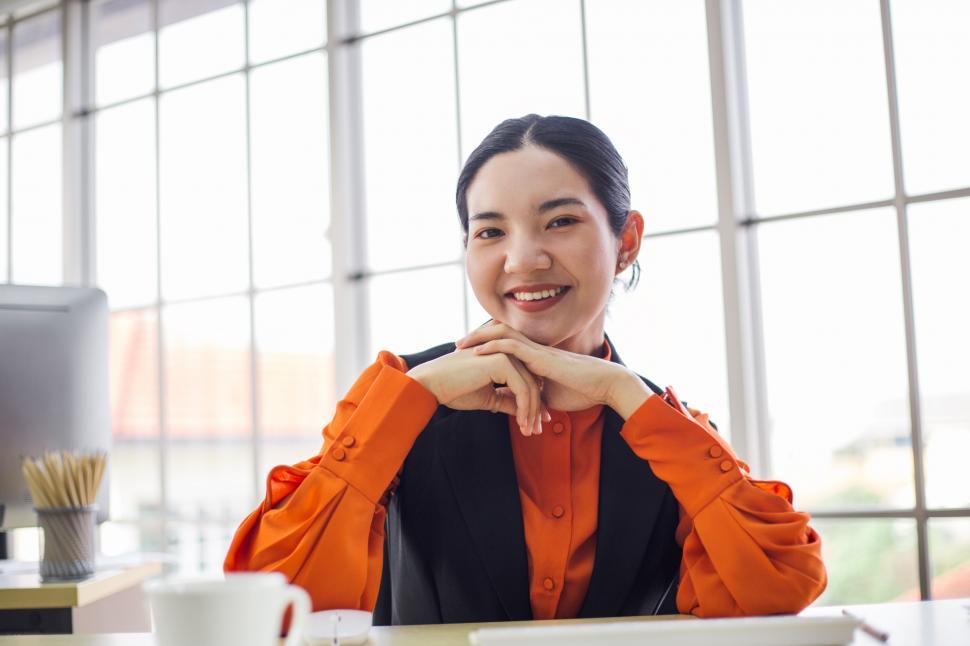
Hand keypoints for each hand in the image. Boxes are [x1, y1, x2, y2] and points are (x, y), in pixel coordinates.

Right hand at [407, 347, 549, 435]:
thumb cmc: (454, 389)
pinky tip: (521, 424)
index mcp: (503, 356)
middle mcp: (506, 351)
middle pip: (532, 382)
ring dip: (531, 412)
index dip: (533, 403)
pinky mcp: (501, 361)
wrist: (432, 383)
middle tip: (538, 430)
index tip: (536, 423)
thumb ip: (506, 400)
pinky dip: (524, 408)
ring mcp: (504, 354)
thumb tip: (523, 413)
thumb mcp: (487, 397)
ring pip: (530, 386)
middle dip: (536, 408)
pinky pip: (521, 388)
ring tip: (529, 431)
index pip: (526, 379)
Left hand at [455, 322, 643, 413]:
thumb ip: (529, 396)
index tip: (466, 353)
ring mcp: (537, 350)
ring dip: (479, 338)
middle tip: (457, 344)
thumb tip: (511, 402)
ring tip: (460, 345)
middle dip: (476, 337)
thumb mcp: (548, 398)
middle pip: (499, 334)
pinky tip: (478, 351)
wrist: (605, 385)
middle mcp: (534, 349)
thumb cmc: (582, 392)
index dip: (485, 346)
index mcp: (535, 357)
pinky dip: (494, 347)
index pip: (505, 345)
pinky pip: (513, 347)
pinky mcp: (542, 357)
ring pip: (502, 335)